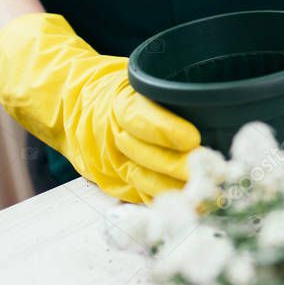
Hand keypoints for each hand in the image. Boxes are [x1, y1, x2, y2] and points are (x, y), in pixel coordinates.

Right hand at [0, 14, 199, 203]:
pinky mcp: (110, 179)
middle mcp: (111, 134)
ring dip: (170, 188)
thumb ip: (165, 92)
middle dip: (176, 166)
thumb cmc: (117, 88)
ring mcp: (109, 160)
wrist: (72, 104)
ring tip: (200, 192)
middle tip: (205, 171)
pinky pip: (135, 193)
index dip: (166, 130)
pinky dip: (159, 200)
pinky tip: (182, 203)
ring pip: (140, 178)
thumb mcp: (137, 80)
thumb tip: (210, 100)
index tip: (192, 139)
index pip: (140, 117)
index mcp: (119, 103)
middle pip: (143, 155)